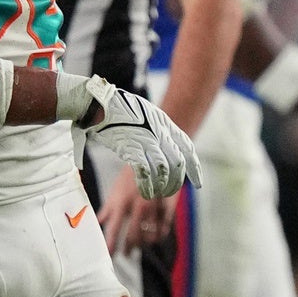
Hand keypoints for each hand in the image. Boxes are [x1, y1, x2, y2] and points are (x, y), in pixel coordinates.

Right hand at [78, 76, 199, 199]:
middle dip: (175, 182)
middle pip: (178, 163)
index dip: (194, 169)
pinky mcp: (130, 148)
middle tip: (168, 192)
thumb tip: (159, 143)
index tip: (198, 183)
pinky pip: (145, 171)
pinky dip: (147, 185)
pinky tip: (147, 193)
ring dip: (162, 186)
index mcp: (165, 124)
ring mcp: (146, 140)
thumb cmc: (118, 107)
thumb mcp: (145, 112)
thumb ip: (155, 128)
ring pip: (164, 169)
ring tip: (156, 194)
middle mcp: (159, 133)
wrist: (99, 102)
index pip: (187, 148)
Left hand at [97, 161, 173, 254]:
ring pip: (149, 234)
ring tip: (139, 247)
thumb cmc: (131, 176)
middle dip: (128, 248)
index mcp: (122, 202)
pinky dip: (159, 235)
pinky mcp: (168, 206)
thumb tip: (98, 221)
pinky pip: (164, 227)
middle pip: (133, 236)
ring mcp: (154, 207)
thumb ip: (107, 208)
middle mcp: (137, 206)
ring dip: (143, 243)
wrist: (154, 160)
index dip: (111, 244)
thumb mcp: (115, 190)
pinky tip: (155, 238)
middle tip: (126, 253)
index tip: (109, 255)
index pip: (114, 228)